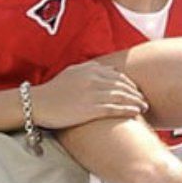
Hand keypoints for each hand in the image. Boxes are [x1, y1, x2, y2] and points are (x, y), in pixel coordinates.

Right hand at [33, 61, 147, 128]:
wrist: (37, 104)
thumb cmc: (53, 91)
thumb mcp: (71, 73)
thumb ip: (90, 69)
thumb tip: (107, 70)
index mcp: (89, 69)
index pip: (117, 75)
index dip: (130, 84)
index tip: (136, 91)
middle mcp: (93, 78)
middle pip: (123, 85)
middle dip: (136, 93)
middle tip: (144, 100)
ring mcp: (92, 93)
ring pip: (122, 96)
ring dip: (136, 101)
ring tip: (144, 107)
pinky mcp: (90, 108)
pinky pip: (115, 108)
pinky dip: (128, 110)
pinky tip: (136, 113)